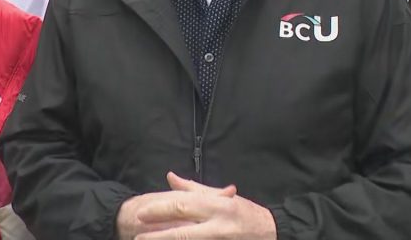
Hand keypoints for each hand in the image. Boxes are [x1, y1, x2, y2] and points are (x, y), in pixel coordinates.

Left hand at [133, 172, 276, 238]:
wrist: (272, 232)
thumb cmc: (245, 212)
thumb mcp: (221, 196)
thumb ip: (193, 189)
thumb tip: (169, 177)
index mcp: (217, 205)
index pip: (183, 205)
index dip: (160, 210)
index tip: (141, 213)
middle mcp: (219, 224)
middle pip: (183, 231)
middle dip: (158, 235)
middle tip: (137, 235)